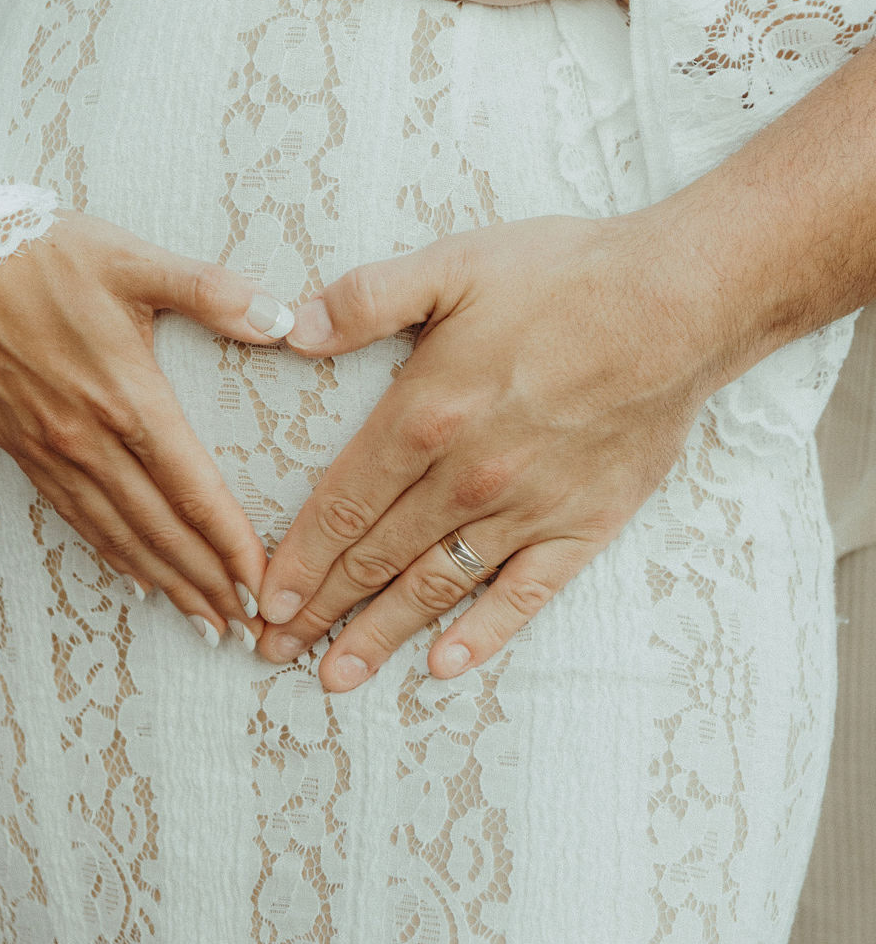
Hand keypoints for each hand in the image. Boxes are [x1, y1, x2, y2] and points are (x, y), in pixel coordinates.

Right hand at [0, 210, 293, 644]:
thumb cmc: (53, 256)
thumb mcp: (137, 262)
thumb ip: (213, 291)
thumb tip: (281, 321)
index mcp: (127, 396)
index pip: (191, 488)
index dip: (229, 541)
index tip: (263, 581)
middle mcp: (88, 437)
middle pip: (159, 528)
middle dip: (206, 581)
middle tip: (247, 627)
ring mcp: (52, 450)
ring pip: (117, 535)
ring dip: (164, 582)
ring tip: (204, 621)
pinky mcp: (22, 450)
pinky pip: (74, 518)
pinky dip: (110, 557)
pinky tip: (137, 581)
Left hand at [253, 214, 731, 689]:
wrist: (680, 304)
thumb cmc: (564, 277)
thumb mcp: (452, 266)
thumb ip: (365, 299)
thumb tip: (288, 328)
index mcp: (426, 416)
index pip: (342, 505)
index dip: (298, 559)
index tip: (263, 599)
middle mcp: (468, 477)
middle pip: (376, 557)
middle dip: (319, 609)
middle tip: (273, 651)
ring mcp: (527, 509)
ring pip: (435, 586)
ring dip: (380, 635)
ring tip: (335, 678)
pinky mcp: (584, 525)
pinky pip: (524, 595)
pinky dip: (483, 634)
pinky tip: (445, 666)